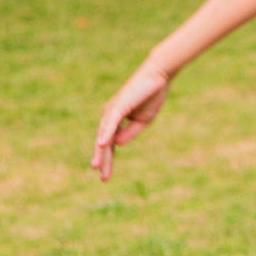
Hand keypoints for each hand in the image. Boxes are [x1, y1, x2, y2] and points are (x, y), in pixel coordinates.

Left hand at [91, 62, 172, 179]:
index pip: (109, 144)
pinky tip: (101, 144)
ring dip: (101, 152)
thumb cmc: (151, 96)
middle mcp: (109, 116)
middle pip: (104, 143)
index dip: (108, 160)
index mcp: (116, 120)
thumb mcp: (143, 121)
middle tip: (103, 178)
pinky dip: (106, 134)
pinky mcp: (118, 106)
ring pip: (104, 135)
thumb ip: (130, 133)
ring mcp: (112, 111)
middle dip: (103, 160)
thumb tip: (115, 145)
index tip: (105, 176)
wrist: (158, 77)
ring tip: (97, 167)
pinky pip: (111, 123)